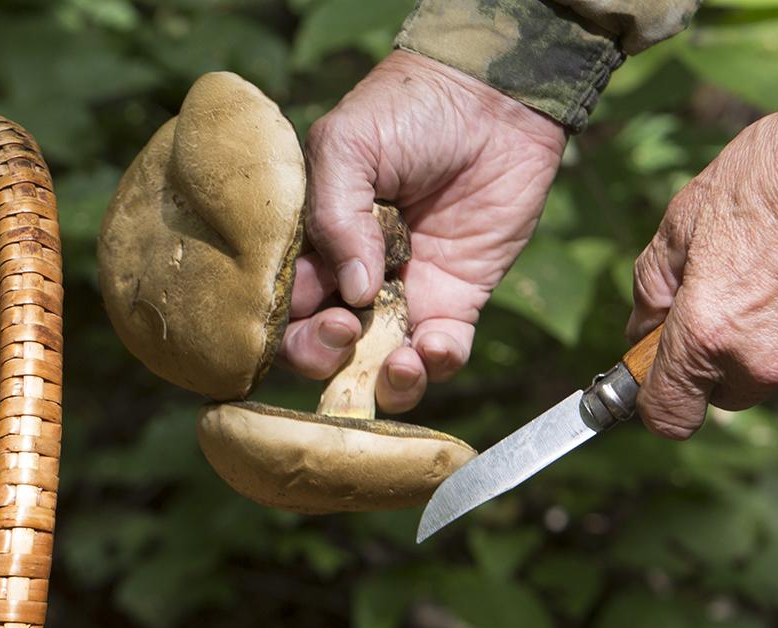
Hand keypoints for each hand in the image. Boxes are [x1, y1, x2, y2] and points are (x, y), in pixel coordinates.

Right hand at [287, 51, 566, 411]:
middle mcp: (351, 279)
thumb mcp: (347, 144)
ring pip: (379, 366)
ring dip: (382, 381)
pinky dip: (436, 364)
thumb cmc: (409, 108)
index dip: (287, 322)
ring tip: (397, 364)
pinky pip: (441, 353)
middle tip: (346, 332)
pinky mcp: (457, 300)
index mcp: (312, 243)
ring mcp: (405, 294)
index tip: (313, 307)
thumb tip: (353, 291)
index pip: (284, 302)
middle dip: (325, 356)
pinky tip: (434, 348)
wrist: (493, 97)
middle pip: (322, 345)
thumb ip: (334, 214)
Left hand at [628, 102, 777, 438]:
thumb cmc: (773, 173)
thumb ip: (653, 285)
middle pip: (728, 393)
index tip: (666, 374)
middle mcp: (765, 361)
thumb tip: (641, 332)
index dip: (661, 397)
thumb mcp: (686, 214)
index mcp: (707, 332)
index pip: (668, 415)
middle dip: (723, 359)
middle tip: (742, 295)